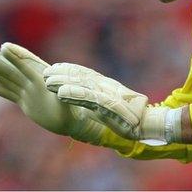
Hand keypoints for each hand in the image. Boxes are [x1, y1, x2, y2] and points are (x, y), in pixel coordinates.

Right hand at [0, 43, 106, 144]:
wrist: (75, 123)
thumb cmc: (77, 113)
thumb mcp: (72, 105)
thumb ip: (64, 98)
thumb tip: (60, 91)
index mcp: (47, 81)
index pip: (30, 65)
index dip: (18, 56)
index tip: (5, 47)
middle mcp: (37, 85)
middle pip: (17, 72)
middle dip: (3, 64)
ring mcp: (32, 94)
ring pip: (12, 81)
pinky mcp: (29, 104)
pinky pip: (13, 95)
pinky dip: (3, 90)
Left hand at [43, 63, 177, 144]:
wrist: (146, 124)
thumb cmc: (127, 117)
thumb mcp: (107, 107)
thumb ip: (95, 101)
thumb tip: (79, 98)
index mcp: (106, 86)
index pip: (86, 74)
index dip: (70, 69)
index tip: (54, 67)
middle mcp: (106, 86)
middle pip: (82, 77)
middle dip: (63, 74)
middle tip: (45, 73)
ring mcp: (108, 95)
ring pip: (83, 86)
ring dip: (65, 83)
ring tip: (49, 83)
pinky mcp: (110, 105)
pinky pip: (90, 98)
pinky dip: (76, 94)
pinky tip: (62, 94)